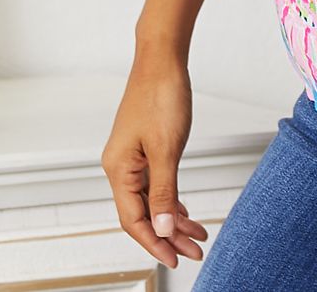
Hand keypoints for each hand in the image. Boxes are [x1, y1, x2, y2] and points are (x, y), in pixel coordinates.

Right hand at [100, 53, 207, 270]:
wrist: (162, 57)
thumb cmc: (161, 95)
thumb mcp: (167, 149)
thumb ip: (165, 192)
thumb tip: (163, 230)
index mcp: (119, 169)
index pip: (134, 220)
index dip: (155, 243)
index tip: (176, 259)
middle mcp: (120, 166)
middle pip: (143, 213)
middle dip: (169, 234)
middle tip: (195, 250)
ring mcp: (131, 156)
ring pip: (152, 199)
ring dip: (173, 218)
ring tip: (197, 234)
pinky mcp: (143, 146)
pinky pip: (155, 182)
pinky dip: (171, 198)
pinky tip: (185, 210)